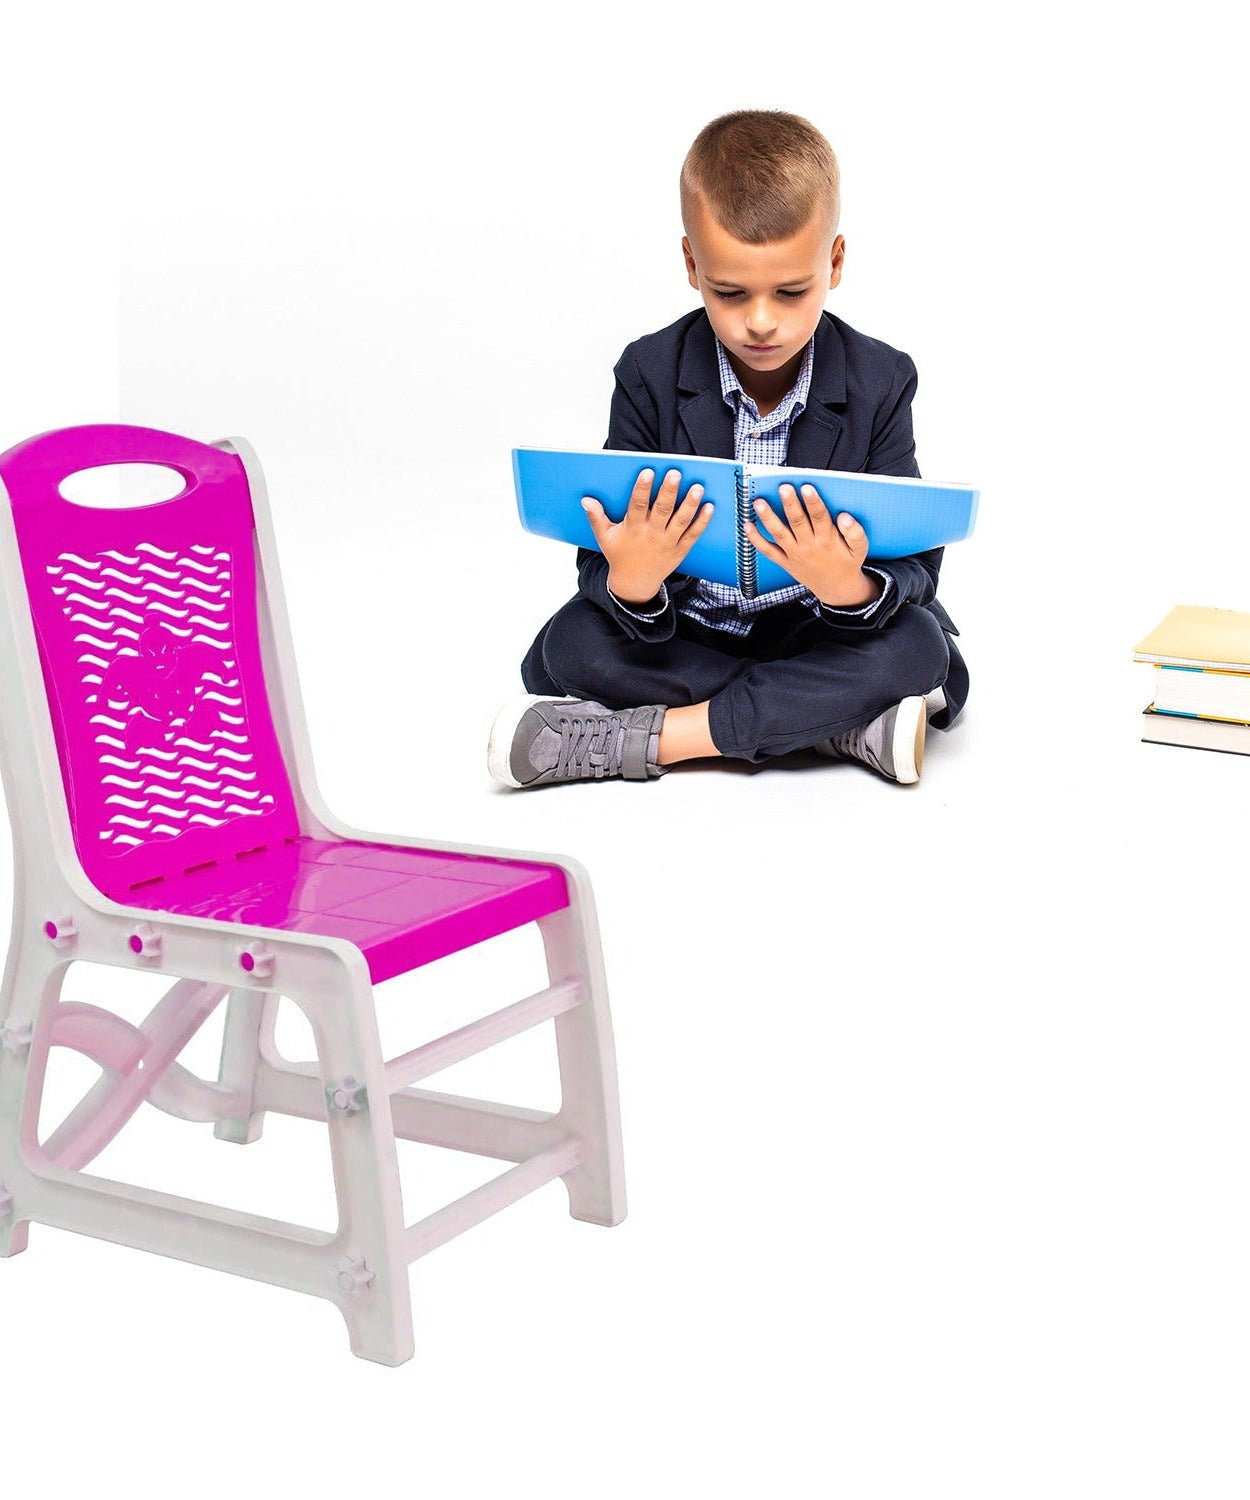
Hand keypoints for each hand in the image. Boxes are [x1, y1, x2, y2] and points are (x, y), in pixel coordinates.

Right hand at [583, 467, 713, 604]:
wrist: (635, 583)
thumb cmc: (619, 555)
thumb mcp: (604, 537)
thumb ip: (596, 517)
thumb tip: (586, 500)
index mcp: (633, 529)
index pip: (638, 505)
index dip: (642, 488)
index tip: (648, 472)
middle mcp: (652, 535)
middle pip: (662, 510)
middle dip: (669, 491)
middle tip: (675, 473)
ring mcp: (668, 542)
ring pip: (681, 520)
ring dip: (690, 504)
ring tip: (698, 487)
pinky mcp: (680, 550)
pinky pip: (693, 534)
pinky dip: (702, 521)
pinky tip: (710, 507)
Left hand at [745, 483, 880, 608]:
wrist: (835, 587)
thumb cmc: (847, 561)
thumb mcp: (860, 549)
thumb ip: (855, 532)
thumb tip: (844, 516)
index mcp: (828, 539)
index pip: (820, 517)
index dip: (813, 502)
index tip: (806, 487)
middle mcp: (809, 546)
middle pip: (797, 522)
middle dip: (790, 504)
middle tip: (783, 488)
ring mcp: (794, 554)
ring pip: (779, 534)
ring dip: (768, 518)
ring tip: (759, 503)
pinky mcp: (784, 561)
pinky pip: (768, 551)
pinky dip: (756, 540)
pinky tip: (747, 526)